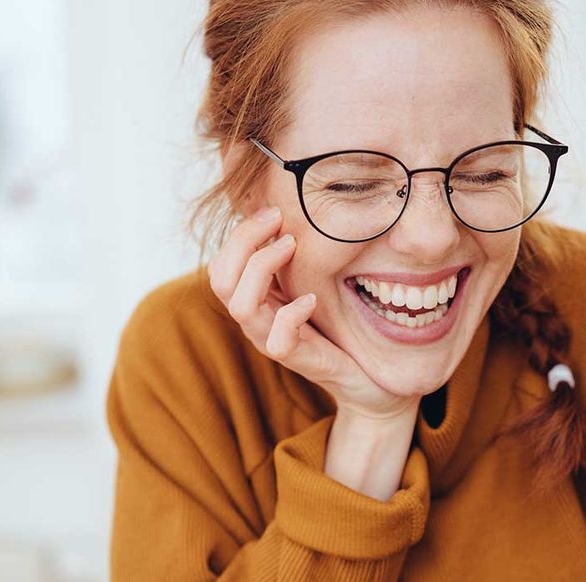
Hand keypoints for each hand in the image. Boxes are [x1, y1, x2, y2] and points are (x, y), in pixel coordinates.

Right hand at [207, 206, 418, 419]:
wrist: (365, 376)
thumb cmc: (336, 324)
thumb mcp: (309, 283)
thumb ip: (291, 258)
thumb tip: (289, 209)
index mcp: (253, 300)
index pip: (220, 267)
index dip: (239, 235)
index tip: (273, 211)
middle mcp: (255, 321)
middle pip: (221, 281)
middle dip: (245, 242)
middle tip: (279, 220)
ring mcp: (271, 341)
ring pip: (241, 306)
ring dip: (262, 268)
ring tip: (291, 246)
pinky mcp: (296, 359)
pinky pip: (278, 340)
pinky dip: (292, 314)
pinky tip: (312, 299)